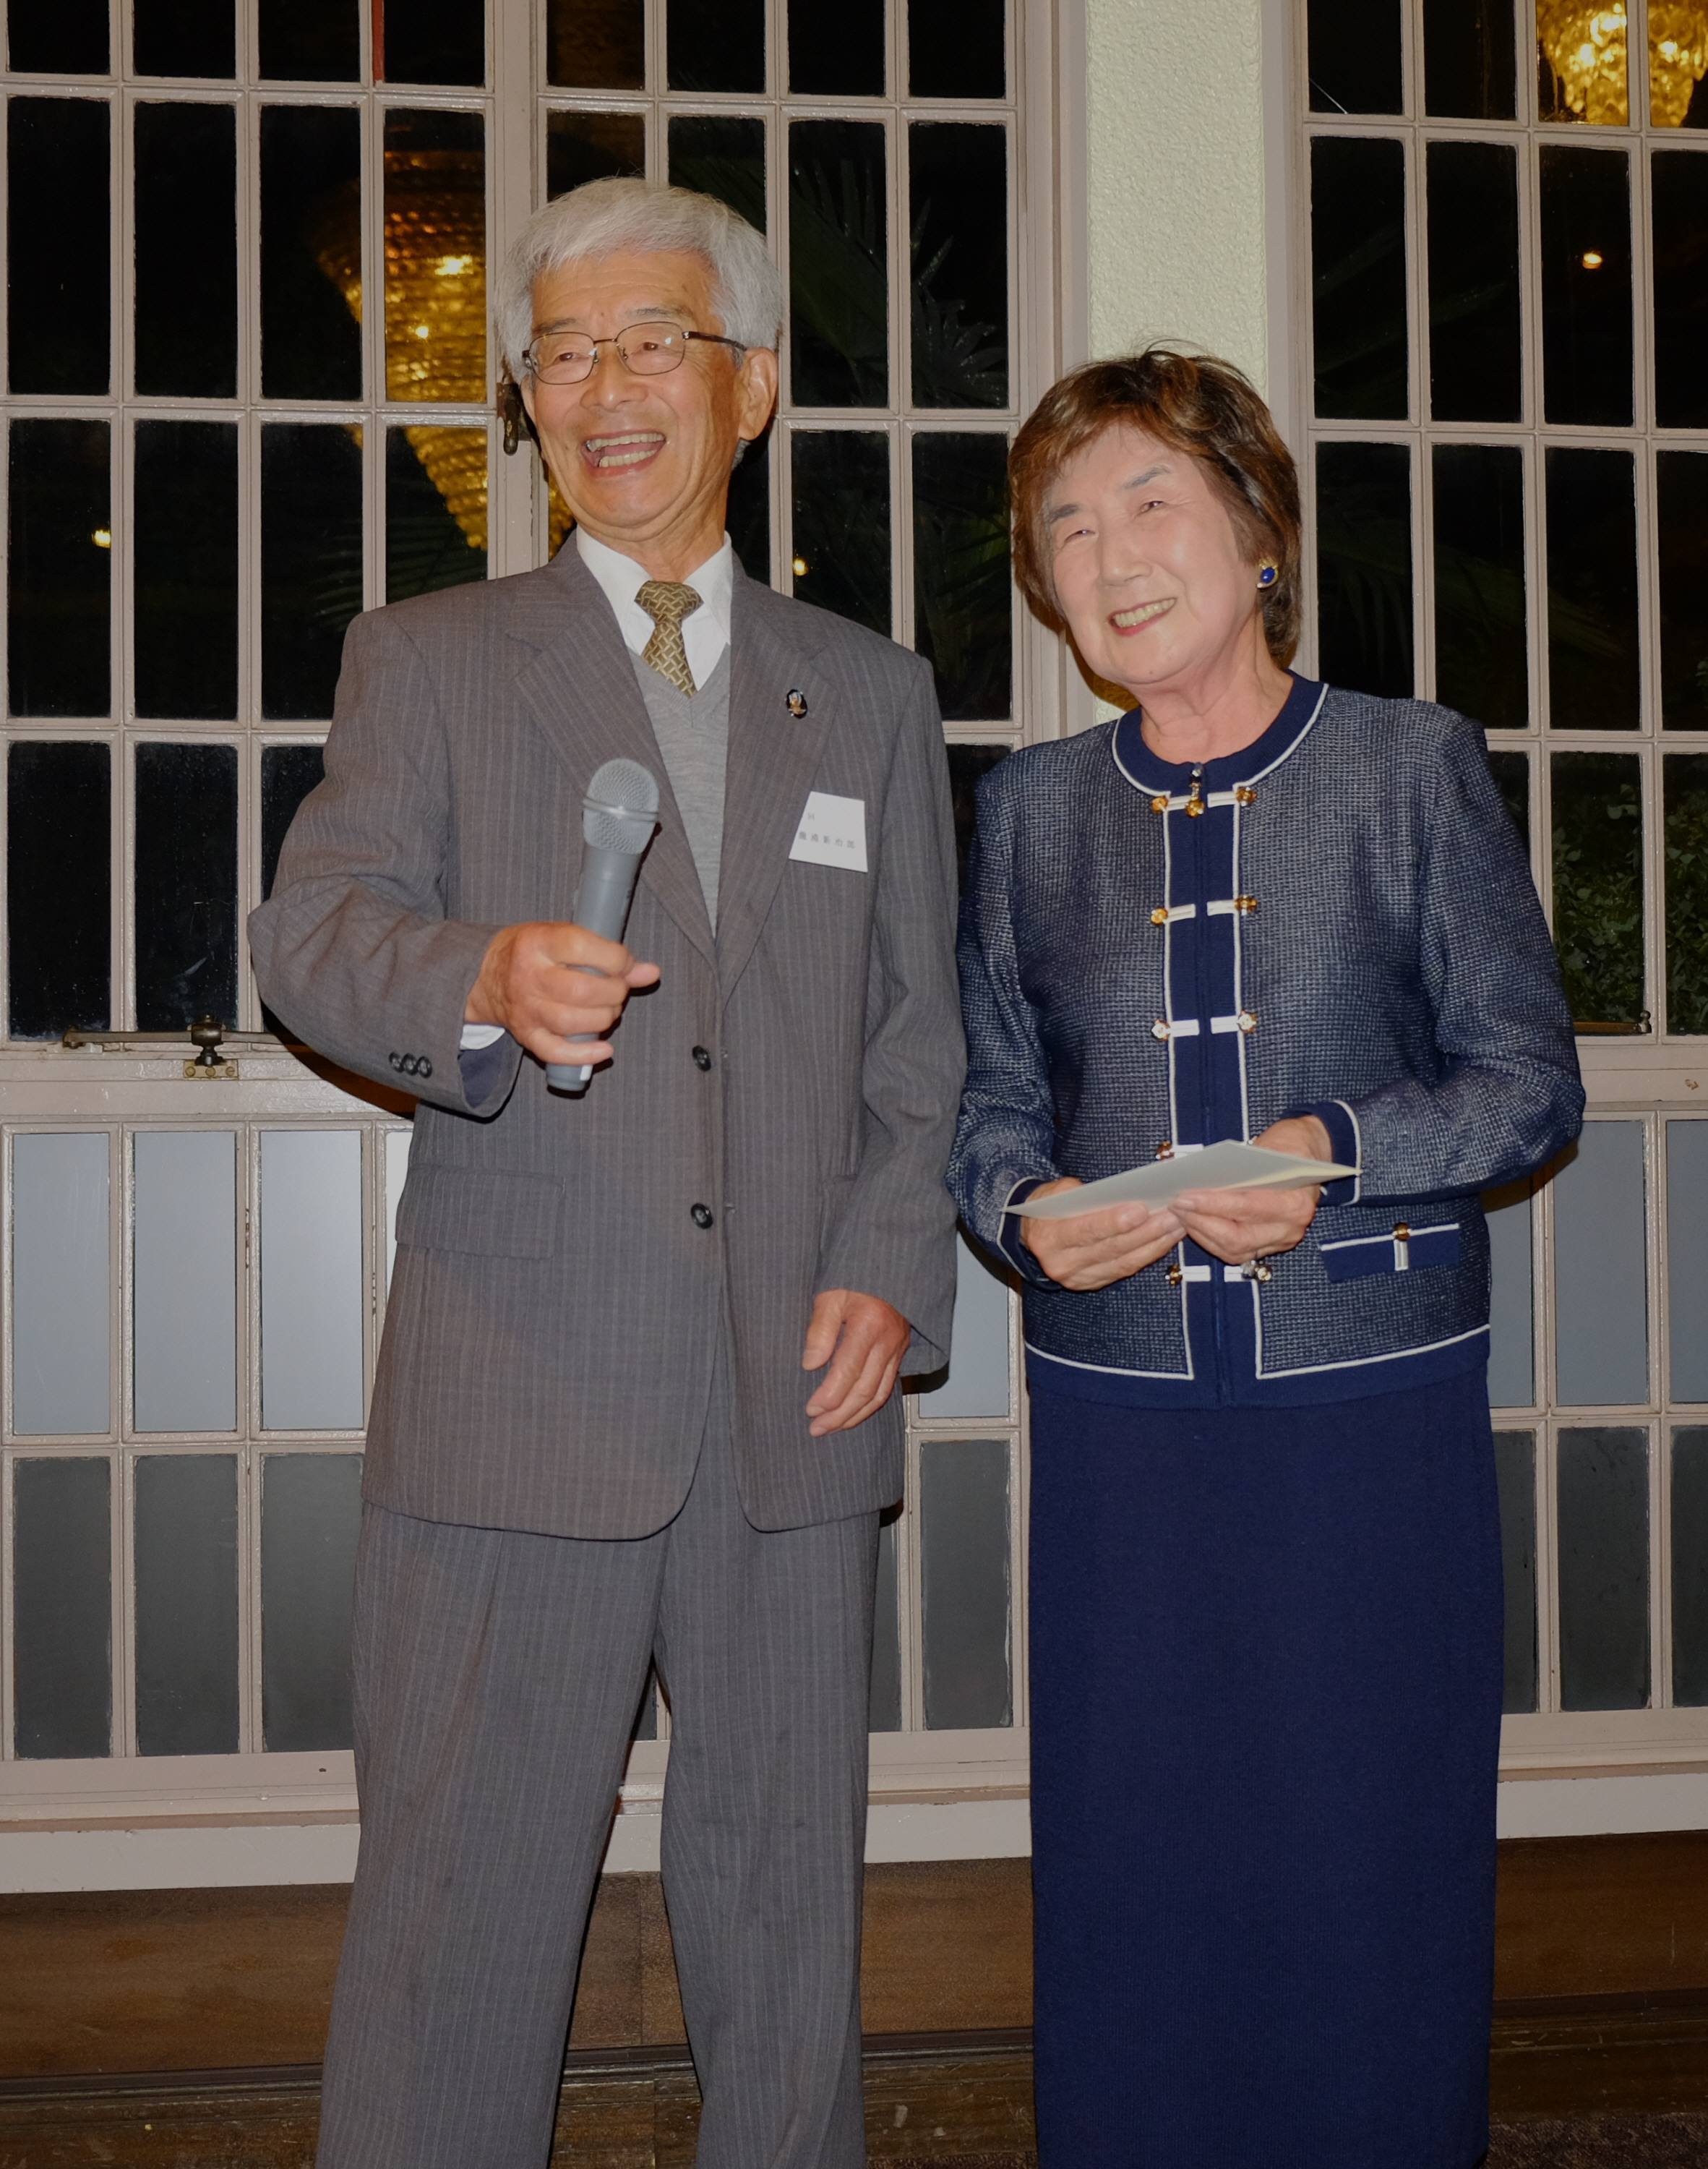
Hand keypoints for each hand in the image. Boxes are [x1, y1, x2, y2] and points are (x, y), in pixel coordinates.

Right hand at [466, 921, 659, 1068]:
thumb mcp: (564, 937)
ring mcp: (526, 1008)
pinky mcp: (526, 1035)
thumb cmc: (534, 952)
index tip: (626, 964)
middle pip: (581, 991)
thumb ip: (606, 952)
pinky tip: (605, 1049)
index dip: (616, 959)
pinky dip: (585, 1055)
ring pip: (572, 1022)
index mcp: (538, 942)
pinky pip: (556, 1052)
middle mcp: (529, 976)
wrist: (487, 975)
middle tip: (618, 989)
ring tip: (609, 1009)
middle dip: (613, 992)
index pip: (582, 948)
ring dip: (604, 1018)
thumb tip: (649, 972)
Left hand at [802, 1290, 909, 1437]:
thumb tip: (810, 1365)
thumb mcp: (830, 1295)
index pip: (848, 1370)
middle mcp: (887, 1342)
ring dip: (854, 1417)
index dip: (829, 1395)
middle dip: (839, 1415)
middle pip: (864, 1390)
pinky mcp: (900, 1356)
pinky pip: (886, 1389)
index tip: (811, 1409)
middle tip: (816, 1428)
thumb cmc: (854, 1282)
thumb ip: (820, 1329)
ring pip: (878, 1395)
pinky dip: (869, 1407)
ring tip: (831, 1428)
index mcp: (869, 1325)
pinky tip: (852, 1416)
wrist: (889, 1271)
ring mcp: (897, 1350)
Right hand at [1019, 1179, 1183, 1290]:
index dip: (1114, 1222)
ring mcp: (1078, 1278)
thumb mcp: (1058, 1191)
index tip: (1141, 1210)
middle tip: (1172, 1216)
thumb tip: (1123, 1193)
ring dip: (1154, 1244)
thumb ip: (1086, 1194)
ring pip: (1123, 1263)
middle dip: (1145, 1232)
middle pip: (1111, 1249)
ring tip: (1177, 1225)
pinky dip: (1148, 1254)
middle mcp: (1062, 1263)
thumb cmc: (1049, 1206)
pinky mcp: (1092, 1283)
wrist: (1032, 1233)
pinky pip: (1125, 1269)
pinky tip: (1165, 1240)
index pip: (1085, 1231)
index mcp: (1049, 1237)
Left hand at [1172, 1116, 1331, 1266]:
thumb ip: (1238, 1167)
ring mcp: (1280, 1241)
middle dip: (1200, 1222)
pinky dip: (1211, 1239)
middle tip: (1176, 1205)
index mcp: (1295, 1202)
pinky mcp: (1269, 1248)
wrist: (1310, 1156)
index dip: (1211, 1205)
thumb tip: (1198, 1179)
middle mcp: (1290, 1228)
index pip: (1246, 1208)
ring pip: (1232, 1250)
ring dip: (1201, 1232)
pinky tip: (1193, 1224)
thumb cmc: (1287, 1147)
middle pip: (1236, 1238)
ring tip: (1180, 1213)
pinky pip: (1235, 1253)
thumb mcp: (1267, 1147)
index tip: (1184, 1196)